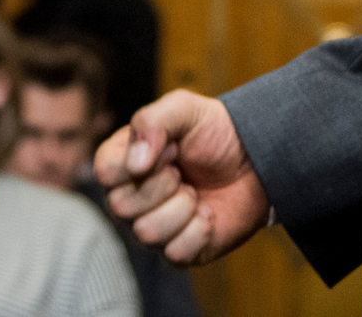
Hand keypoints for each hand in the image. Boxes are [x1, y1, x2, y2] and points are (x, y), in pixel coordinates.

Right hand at [93, 88, 270, 266]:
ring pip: (146, 233)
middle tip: (183, 171)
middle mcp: (131, 197)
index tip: (171, 147)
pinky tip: (207, 214)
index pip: (104, 171)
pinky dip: (198, 231)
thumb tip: (135, 164)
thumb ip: (153, 122)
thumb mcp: (185, 108)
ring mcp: (154, 225)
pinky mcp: (180, 250)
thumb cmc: (215, 131)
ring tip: (195, 193)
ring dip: (181, 208)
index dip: (139, 160)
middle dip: (162, 185)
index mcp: (124, 161)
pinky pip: (175, 253)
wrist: (256, 158)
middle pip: (121, 206)